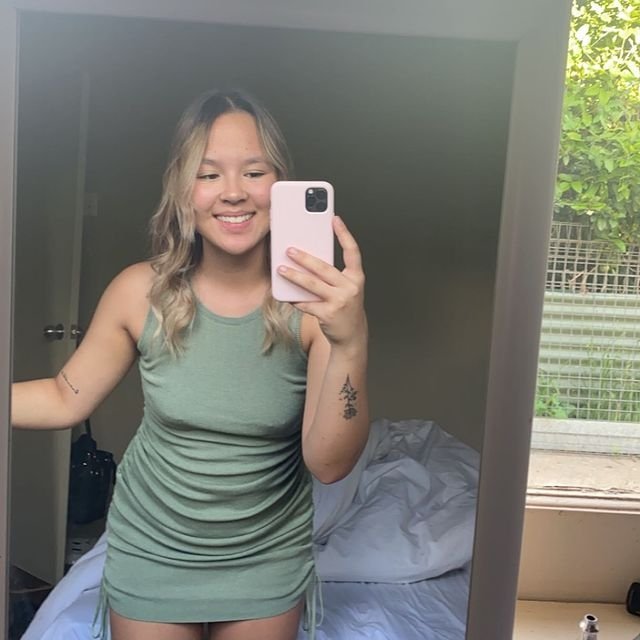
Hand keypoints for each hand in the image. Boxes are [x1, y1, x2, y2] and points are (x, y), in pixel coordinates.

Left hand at [277, 216, 366, 348]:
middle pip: (324, 268)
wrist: (352, 334)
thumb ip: (332, 274)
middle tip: (289, 249)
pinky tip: (284, 293)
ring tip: (280, 269)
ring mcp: (340, 302)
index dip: (344, 234)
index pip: (353, 252)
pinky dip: (294, 299)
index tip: (335, 219)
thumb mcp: (345, 288)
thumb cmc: (345, 306)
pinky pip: (307, 304)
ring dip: (294, 276)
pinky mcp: (328, 315)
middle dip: (305, 258)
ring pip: (312, 285)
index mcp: (356, 277)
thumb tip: (307, 259)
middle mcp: (350, 288)